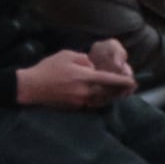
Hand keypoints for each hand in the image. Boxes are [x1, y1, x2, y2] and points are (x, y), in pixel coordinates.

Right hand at [14, 45, 136, 109]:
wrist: (31, 86)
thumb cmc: (48, 68)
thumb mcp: (67, 55)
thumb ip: (84, 60)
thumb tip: (94, 67)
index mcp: (84, 77)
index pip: (109, 79)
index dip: (123, 81)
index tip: (133, 81)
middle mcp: (85, 91)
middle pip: (109, 92)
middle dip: (121, 90)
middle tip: (130, 88)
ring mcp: (80, 101)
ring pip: (102, 100)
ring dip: (112, 96)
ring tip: (121, 92)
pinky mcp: (75, 107)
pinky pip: (92, 103)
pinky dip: (100, 100)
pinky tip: (104, 96)